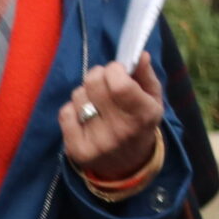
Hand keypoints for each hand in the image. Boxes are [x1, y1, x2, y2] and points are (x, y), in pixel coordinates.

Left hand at [60, 56, 162, 184]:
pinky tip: (84, 113)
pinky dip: (73, 108)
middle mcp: (120, 130)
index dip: (114, 69)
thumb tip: (139, 54)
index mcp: (143, 115)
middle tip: (103, 80)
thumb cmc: (141, 124)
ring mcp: (96, 142)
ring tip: (95, 99)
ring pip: (78, 96)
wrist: (129, 164)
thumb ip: (146, 76)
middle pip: (94, 85)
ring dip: (85, 92)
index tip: (117, 70)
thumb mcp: (153, 100)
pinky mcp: (76, 150)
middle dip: (97, 74)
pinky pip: (65, 113)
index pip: (119, 84)